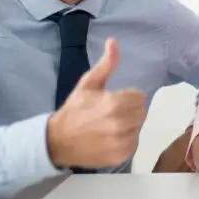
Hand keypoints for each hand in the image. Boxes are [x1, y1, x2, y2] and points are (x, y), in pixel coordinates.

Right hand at [46, 38, 148, 168]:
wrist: (57, 141)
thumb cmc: (74, 110)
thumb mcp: (88, 84)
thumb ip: (106, 64)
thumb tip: (113, 42)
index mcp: (114, 103)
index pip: (139, 96)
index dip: (127, 97)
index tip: (113, 100)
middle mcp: (121, 124)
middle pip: (140, 112)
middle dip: (129, 110)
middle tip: (111, 113)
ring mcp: (121, 142)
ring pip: (138, 128)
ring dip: (128, 126)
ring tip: (109, 126)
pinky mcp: (121, 156)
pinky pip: (133, 144)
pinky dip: (125, 141)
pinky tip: (109, 138)